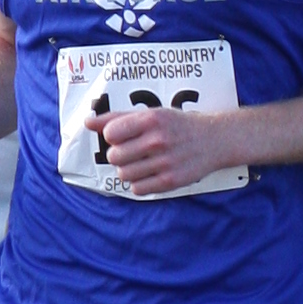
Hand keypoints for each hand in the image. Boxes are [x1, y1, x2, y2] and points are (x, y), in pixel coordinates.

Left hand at [91, 99, 238, 195]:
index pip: (110, 133)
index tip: (124, 136)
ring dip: (128, 170)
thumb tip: (87, 123)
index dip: (113, 136)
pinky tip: (150, 173)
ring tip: (142, 162)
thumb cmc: (177, 125)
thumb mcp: (151, 114)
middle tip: (134, 151)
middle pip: (114, 156)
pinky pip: (137, 189)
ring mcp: (165, 162)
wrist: (214, 140)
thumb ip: (117, 118)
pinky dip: (139, 184)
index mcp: (151, 120)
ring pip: (123, 175)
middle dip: (119, 155)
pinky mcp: (171, 181)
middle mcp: (158, 140)